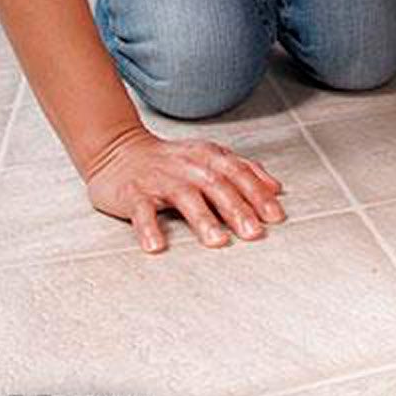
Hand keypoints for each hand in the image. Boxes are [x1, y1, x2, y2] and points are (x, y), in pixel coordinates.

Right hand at [84, 128, 286, 253]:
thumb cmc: (171, 160)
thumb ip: (244, 169)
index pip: (239, 174)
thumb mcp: (211, 157)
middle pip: (217, 186)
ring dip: (203, 220)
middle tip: (253, 233)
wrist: (119, 150)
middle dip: (237, 209)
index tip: (275, 217)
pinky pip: (142, 211)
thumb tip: (276, 188)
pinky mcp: (134, 193)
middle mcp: (188, 166)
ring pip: (185, 198)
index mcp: (210, 156)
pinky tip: (157, 246)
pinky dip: (149, 228)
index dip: (258, 195)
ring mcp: (161, 179)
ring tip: (218, 242)